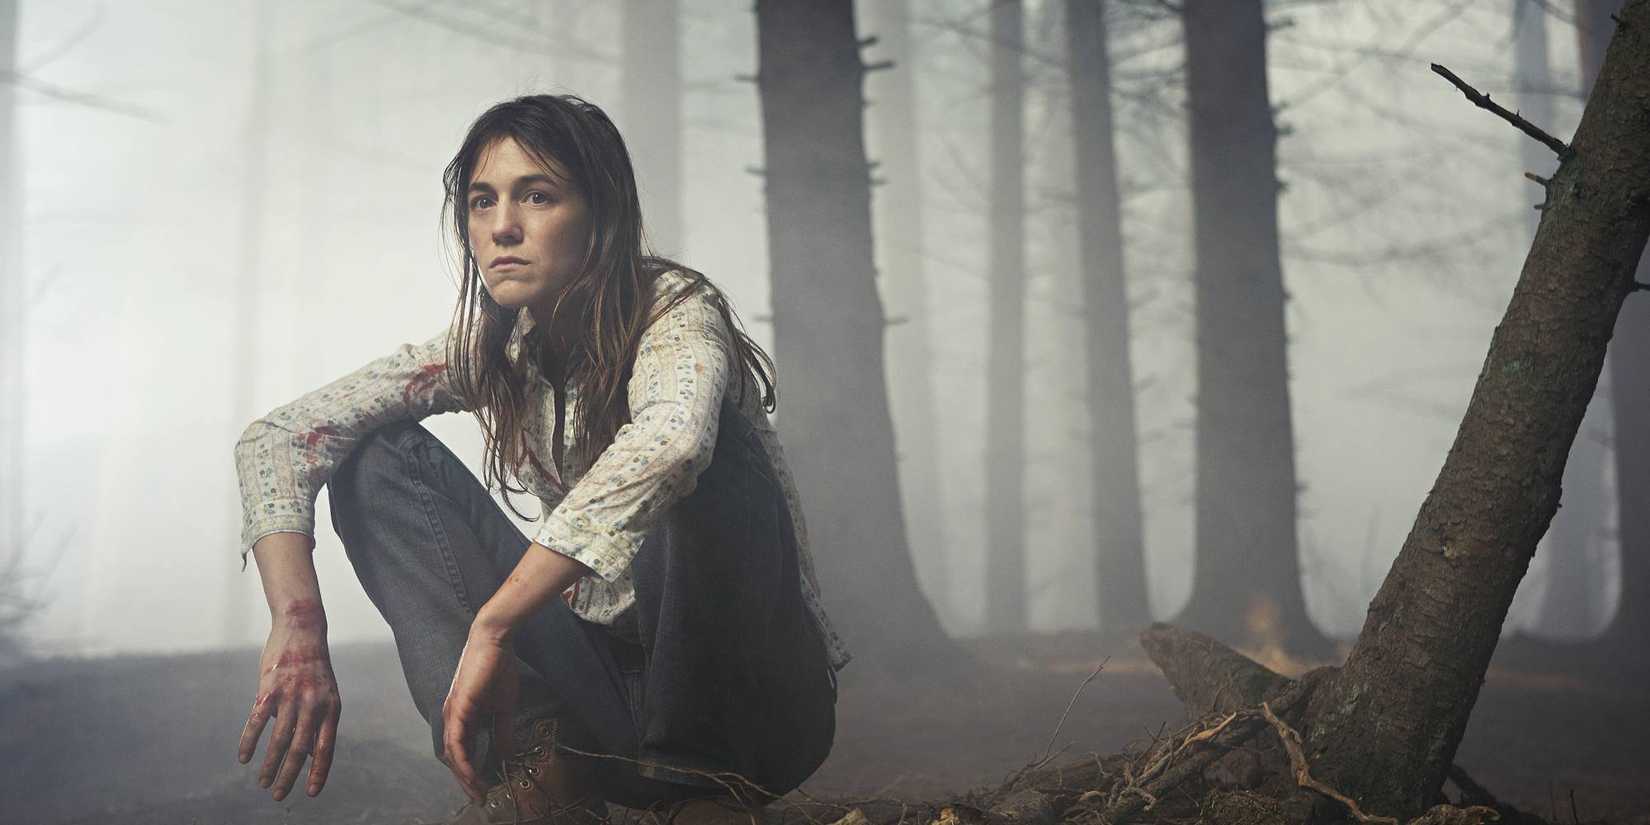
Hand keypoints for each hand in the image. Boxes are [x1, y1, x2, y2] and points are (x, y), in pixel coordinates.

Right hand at [238, 600, 340, 800]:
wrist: (303, 630)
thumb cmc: (314, 668)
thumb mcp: (326, 695)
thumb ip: (319, 723)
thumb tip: (314, 753)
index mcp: (331, 708)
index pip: (326, 748)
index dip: (318, 771)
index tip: (310, 793)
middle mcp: (314, 704)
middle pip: (301, 749)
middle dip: (289, 776)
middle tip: (278, 795)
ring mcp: (292, 696)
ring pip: (279, 740)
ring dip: (269, 765)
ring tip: (262, 782)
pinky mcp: (269, 689)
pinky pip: (257, 723)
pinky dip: (249, 743)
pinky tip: (244, 758)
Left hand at [441, 628, 519, 800]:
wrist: (495, 643)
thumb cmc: (499, 669)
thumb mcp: (504, 707)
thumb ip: (502, 731)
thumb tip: (506, 754)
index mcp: (464, 716)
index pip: (464, 751)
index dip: (473, 771)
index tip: (486, 787)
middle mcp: (453, 718)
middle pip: (455, 758)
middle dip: (467, 780)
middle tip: (481, 797)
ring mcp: (452, 715)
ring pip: (453, 755)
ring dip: (464, 776)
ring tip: (478, 791)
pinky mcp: (457, 710)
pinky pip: (455, 743)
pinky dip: (463, 762)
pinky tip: (472, 774)